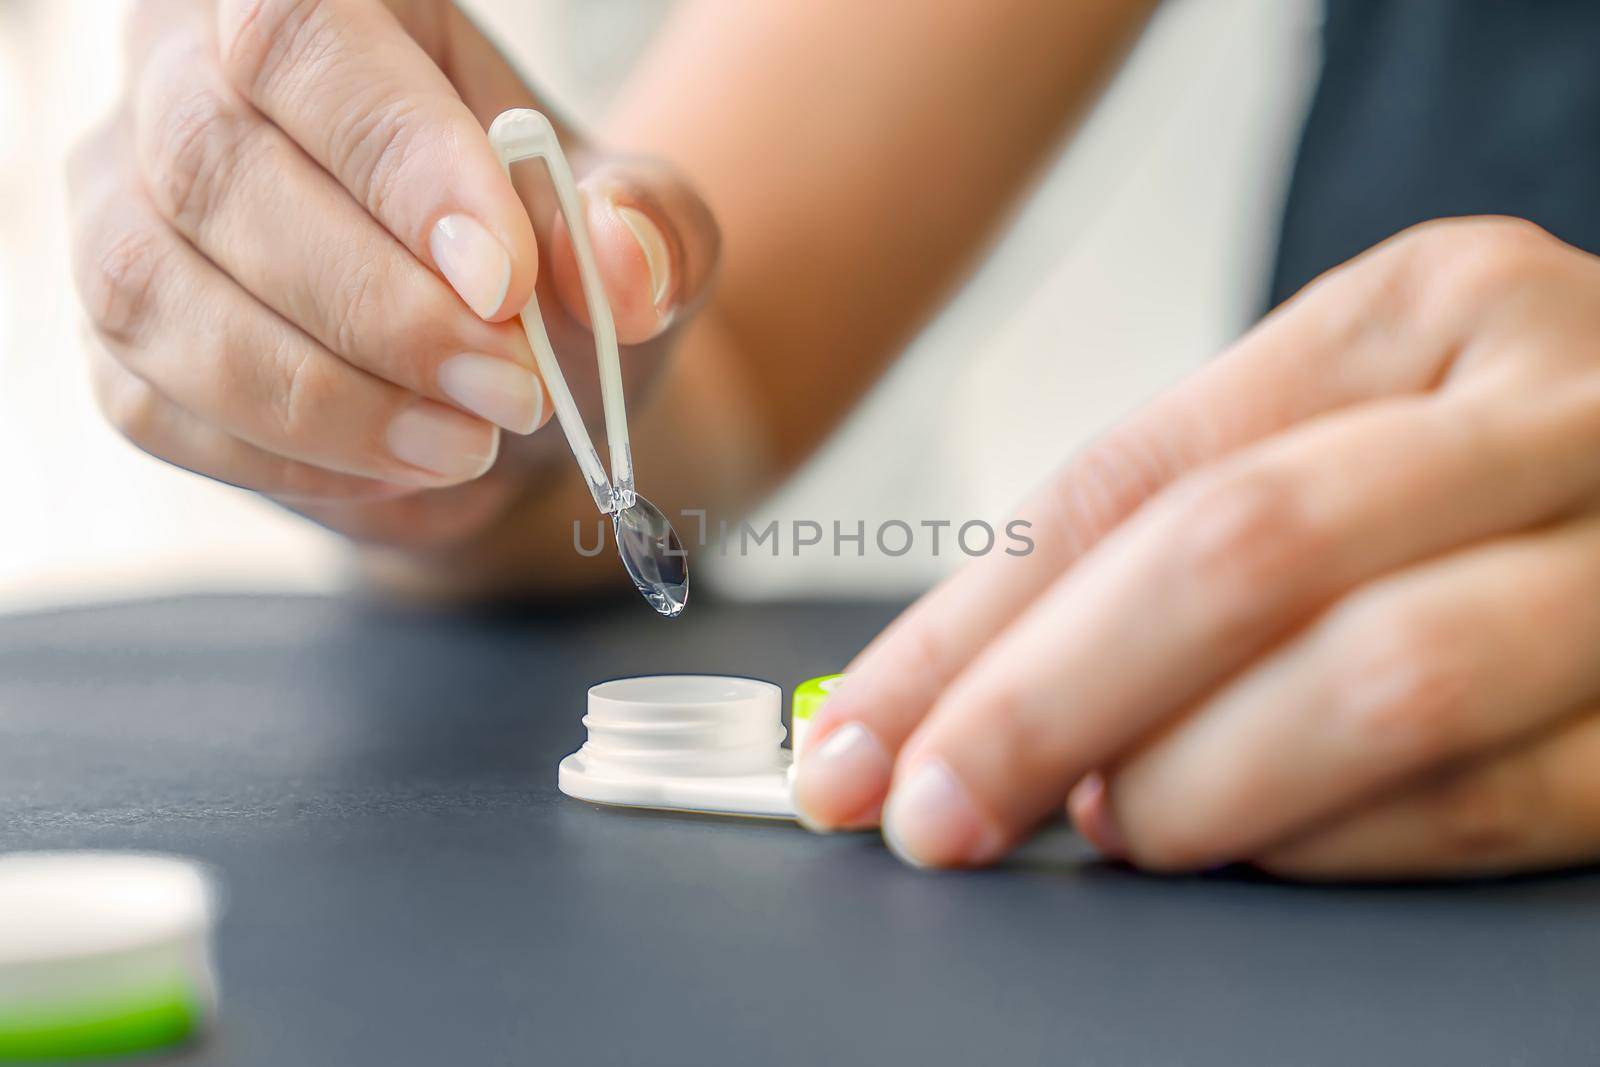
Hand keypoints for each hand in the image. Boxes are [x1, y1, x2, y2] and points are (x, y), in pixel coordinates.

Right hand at [69, 0, 717, 549]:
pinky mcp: (113, 331)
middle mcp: (189, 74)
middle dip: (380, 308)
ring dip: (326, 399)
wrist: (493, 375)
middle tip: (511, 391)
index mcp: (339, 6)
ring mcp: (127, 200)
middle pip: (217, 163)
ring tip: (464, 445)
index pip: (306, 37)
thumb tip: (624, 260)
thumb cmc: (552, 268)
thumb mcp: (632, 235)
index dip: (398, 159)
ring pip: (157, 292)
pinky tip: (392, 469)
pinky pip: (151, 401)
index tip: (503, 280)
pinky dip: (286, 455)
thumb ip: (648, 229)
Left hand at [794, 217, 1599, 879]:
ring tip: (1111, 825)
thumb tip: (959, 703)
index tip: (853, 742)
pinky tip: (1253, 848)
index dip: (965, 633)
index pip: (1131, 480)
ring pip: (1376, 682)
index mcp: (1423, 309)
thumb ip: (1178, 537)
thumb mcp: (1341, 432)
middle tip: (935, 814)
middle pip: (1237, 555)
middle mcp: (1552, 402)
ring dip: (1194, 784)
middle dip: (1044, 709)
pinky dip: (1332, 843)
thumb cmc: (1482, 468)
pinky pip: (1489, 801)